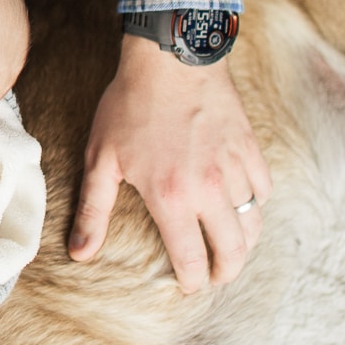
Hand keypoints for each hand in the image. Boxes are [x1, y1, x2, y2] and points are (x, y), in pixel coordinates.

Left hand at [68, 35, 271, 292]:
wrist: (170, 57)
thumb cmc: (130, 105)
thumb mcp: (102, 159)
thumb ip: (93, 210)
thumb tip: (80, 253)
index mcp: (172, 197)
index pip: (191, 259)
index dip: (192, 281)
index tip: (188, 286)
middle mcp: (210, 189)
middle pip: (233, 250)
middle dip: (226, 273)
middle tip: (216, 277)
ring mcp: (234, 168)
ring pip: (253, 222)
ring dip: (244, 243)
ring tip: (232, 249)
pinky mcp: (248, 147)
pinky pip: (263, 188)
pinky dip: (256, 204)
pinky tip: (244, 204)